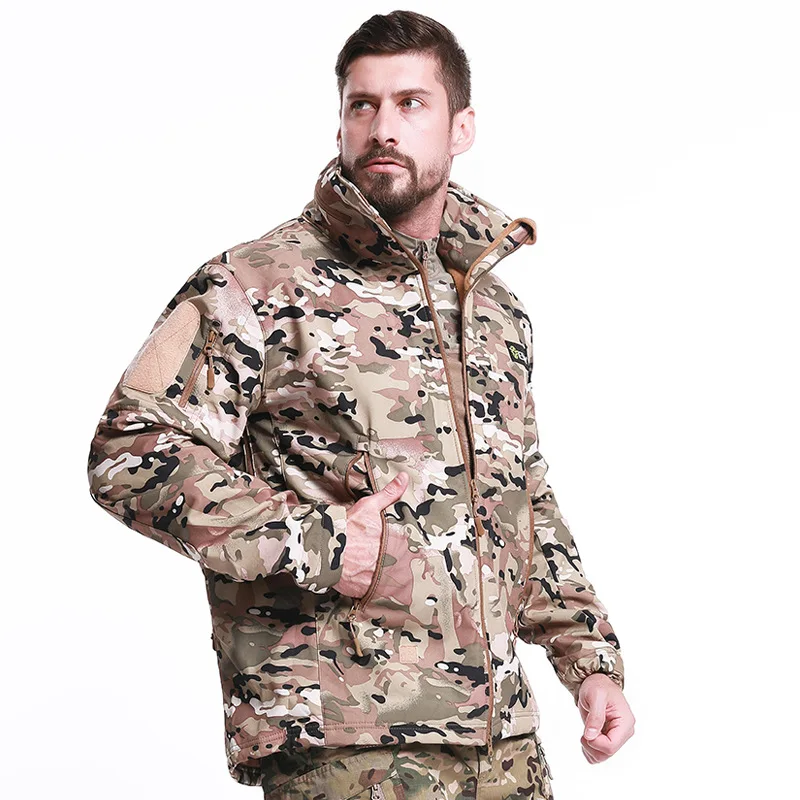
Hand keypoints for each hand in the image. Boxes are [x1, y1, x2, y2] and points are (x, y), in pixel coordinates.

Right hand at [332, 471, 409, 597]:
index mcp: (392, 545)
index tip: (418, 560)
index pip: (410, 555)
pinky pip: (371, 595)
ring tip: (385, 583)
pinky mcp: (360, 590)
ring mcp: (373, 579)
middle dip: (400, 573)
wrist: (323, 546)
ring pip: (388, 587)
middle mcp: (386, 564)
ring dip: (388, 585)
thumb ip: (389, 494)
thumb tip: (405, 477)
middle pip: (401, 573)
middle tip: (403, 574)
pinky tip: (369, 588)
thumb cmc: (347, 526)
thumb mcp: (369, 507)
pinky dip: (370, 592)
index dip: (413, 558)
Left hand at [577, 673, 634, 762]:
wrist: (596, 682)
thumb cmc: (598, 685)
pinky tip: (586, 738)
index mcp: (625, 722)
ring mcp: (617, 736)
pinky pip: (600, 753)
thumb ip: (595, 716)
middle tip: (584, 731)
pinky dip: (590, 750)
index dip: (595, 742)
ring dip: (590, 749)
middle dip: (591, 745)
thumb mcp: (595, 695)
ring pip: (603, 756)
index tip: (585, 732)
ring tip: (585, 732)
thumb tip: (590, 736)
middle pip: (607, 753)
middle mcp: (624, 732)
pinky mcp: (609, 737)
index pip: (611, 746)